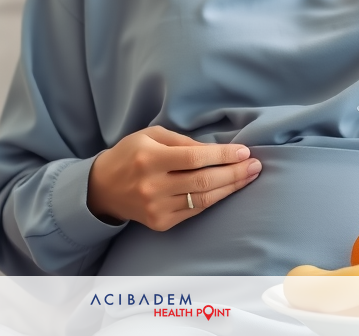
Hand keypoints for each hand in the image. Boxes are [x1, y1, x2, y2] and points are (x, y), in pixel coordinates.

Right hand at [87, 125, 261, 230]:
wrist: (103, 187)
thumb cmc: (131, 153)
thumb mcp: (151, 136)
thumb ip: (182, 142)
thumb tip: (216, 150)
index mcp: (149, 158)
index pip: (194, 158)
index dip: (223, 156)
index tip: (244, 151)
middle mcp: (152, 185)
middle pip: (203, 181)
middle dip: (234, 173)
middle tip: (255, 165)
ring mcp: (156, 208)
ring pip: (203, 200)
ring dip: (230, 188)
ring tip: (249, 176)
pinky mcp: (160, 223)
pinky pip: (195, 211)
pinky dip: (214, 200)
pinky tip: (228, 189)